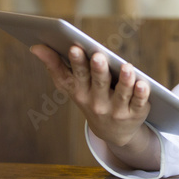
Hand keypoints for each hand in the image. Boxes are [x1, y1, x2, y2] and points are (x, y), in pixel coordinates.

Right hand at [29, 44, 150, 148]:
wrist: (113, 132)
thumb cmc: (90, 97)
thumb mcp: (71, 86)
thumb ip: (54, 65)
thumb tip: (35, 46)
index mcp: (81, 92)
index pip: (78, 75)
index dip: (76, 62)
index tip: (75, 47)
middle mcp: (98, 102)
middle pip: (99, 83)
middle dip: (98, 69)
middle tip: (98, 55)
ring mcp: (117, 110)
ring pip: (122, 93)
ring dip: (124, 80)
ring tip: (126, 67)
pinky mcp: (136, 113)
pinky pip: (139, 102)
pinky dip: (141, 94)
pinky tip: (143, 83)